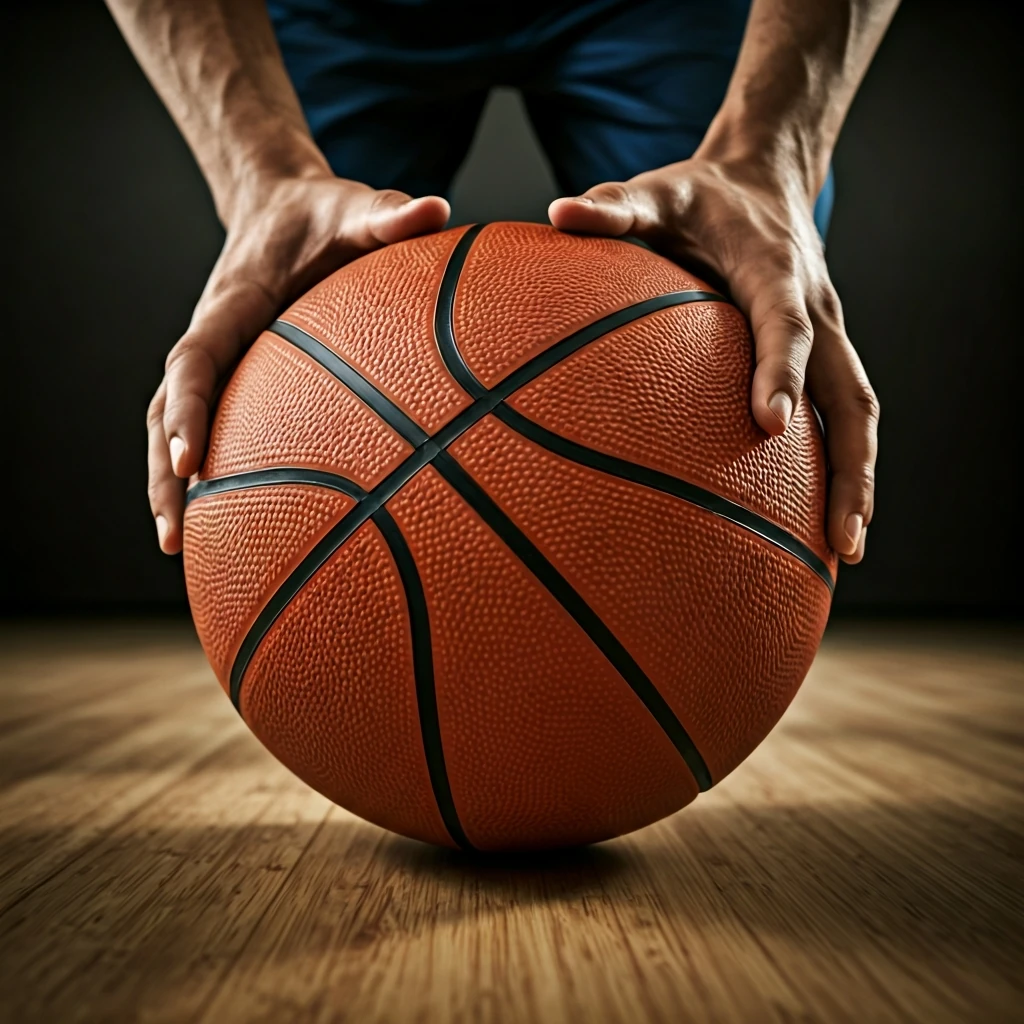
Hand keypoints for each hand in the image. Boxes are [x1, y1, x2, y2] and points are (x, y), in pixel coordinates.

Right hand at [147, 177, 449, 553]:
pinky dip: (209, 473)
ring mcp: (218, 361)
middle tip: (173, 541)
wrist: (280, 205)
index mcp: (228, 306)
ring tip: (182, 551)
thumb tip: (438, 210)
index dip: (185, 411)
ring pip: (172, 429)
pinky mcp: (232, 376)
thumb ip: (390, 214)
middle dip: (162, 478)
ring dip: (171, 488)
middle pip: (163, 414)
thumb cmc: (321, 214)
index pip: (193, 362)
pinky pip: (210, 426)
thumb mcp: (355, 207)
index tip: (187, 463)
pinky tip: (232, 518)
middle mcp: (211, 338)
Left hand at [549, 155, 877, 563]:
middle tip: (841, 537)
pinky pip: (838, 414)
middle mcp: (817, 308)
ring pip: (856, 412)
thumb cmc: (703, 195)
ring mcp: (827, 334)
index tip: (770, 424)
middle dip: (851, 466)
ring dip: (856, 481)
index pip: (787, 325)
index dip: (782, 370)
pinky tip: (816, 520)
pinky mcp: (822, 353)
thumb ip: (615, 207)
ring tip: (844, 552)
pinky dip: (837, 466)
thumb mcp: (658, 190)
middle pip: (851, 394)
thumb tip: (557, 213)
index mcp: (777, 270)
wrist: (769, 177)